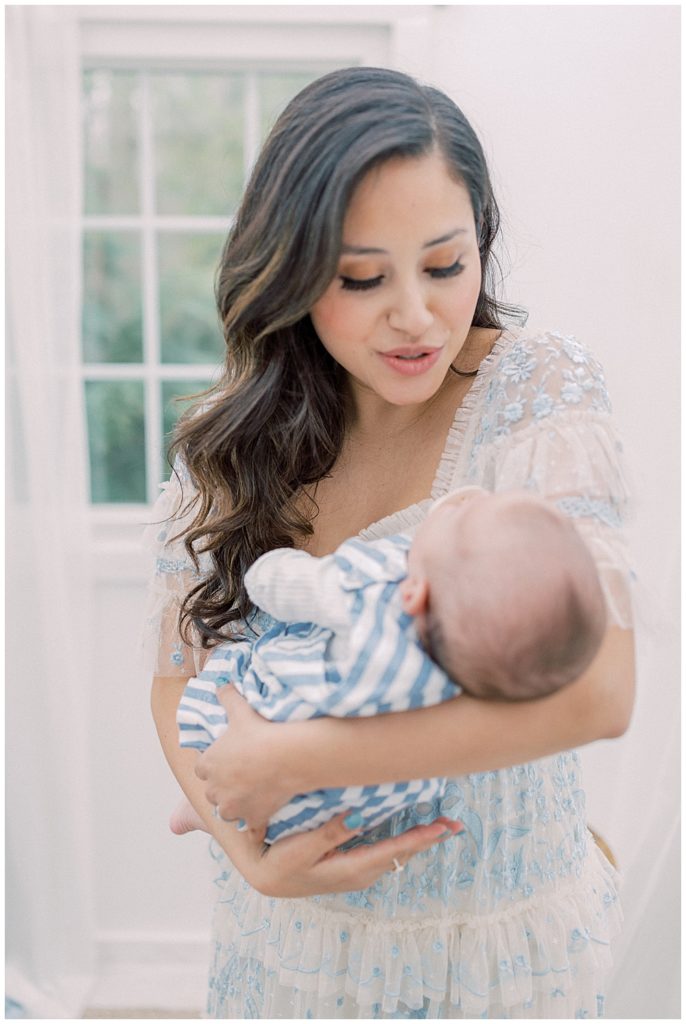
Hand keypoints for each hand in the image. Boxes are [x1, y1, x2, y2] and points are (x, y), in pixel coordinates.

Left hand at [194, 685, 297, 828]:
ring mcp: (234, 807)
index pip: (201, 768)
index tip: (227, 759)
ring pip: (229, 812)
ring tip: (253, 793)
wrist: (286, 755)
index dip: (214, 764)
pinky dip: (257, 826)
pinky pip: (252, 829)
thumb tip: (220, 683)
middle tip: (243, 774)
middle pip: (213, 792)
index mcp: (208, 765)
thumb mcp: (240, 709)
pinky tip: (264, 818)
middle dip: (224, 786)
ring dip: (237, 805)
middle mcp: (215, 790)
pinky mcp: (254, 819)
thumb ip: (227, 696)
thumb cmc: (260, 732)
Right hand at [217, 811, 463, 897]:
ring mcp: (330, 882)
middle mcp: (308, 885)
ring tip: (445, 826)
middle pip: (363, 866)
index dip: (332, 833)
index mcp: (277, 874)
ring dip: (412, 846)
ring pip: (378, 866)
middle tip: (437, 827)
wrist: (244, 843)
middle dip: (401, 846)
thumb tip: (174, 824)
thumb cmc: (233, 825)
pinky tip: (429, 830)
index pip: (313, 852)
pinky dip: (404, 846)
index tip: (355, 813)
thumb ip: (195, 821)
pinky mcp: (347, 873)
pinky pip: (380, 861)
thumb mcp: (216, 823)